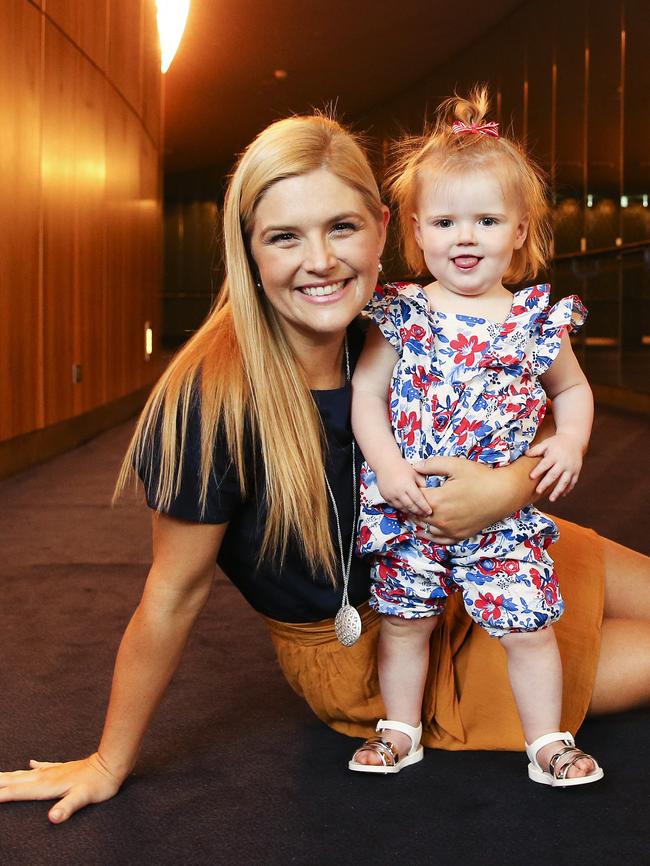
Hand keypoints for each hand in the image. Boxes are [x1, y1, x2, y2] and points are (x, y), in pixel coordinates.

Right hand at [0, 752, 123, 822]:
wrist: (111, 764)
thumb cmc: (98, 784)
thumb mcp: (83, 798)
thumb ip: (67, 808)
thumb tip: (52, 818)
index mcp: (47, 785)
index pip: (17, 791)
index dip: (0, 794)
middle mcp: (46, 776)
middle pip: (15, 780)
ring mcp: (54, 771)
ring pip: (25, 774)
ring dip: (9, 775)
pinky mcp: (62, 769)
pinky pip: (42, 767)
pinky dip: (32, 768)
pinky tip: (29, 763)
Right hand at [376, 457, 431, 516]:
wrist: (385, 464)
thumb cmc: (401, 467)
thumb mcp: (415, 473)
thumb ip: (422, 483)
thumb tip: (428, 493)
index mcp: (407, 484)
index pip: (418, 499)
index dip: (424, 507)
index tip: (429, 511)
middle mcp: (398, 491)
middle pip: (410, 506)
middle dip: (418, 512)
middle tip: (424, 515)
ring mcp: (390, 495)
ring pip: (402, 508)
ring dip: (410, 512)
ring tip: (417, 514)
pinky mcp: (385, 497)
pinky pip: (395, 506)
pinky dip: (402, 509)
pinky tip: (407, 509)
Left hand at [413, 456, 522, 543]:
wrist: (504, 494)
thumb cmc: (480, 477)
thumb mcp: (455, 464)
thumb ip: (432, 465)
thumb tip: (414, 466)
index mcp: (437, 500)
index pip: (414, 498)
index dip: (411, 491)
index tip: (410, 486)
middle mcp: (441, 519)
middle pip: (417, 515)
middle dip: (412, 506)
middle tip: (410, 498)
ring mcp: (450, 530)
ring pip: (425, 528)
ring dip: (419, 520)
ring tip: (416, 512)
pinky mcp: (459, 536)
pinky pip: (439, 540)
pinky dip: (430, 535)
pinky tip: (425, 530)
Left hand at [527, 433, 583, 500]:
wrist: (575, 440)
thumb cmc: (557, 443)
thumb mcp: (546, 443)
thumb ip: (536, 450)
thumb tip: (525, 454)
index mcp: (555, 455)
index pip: (545, 464)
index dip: (538, 470)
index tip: (531, 476)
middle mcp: (563, 463)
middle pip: (554, 474)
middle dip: (546, 483)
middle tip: (538, 491)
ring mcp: (571, 468)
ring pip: (565, 481)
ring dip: (558, 491)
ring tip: (551, 499)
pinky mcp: (576, 471)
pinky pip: (573, 482)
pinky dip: (568, 489)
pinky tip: (562, 495)